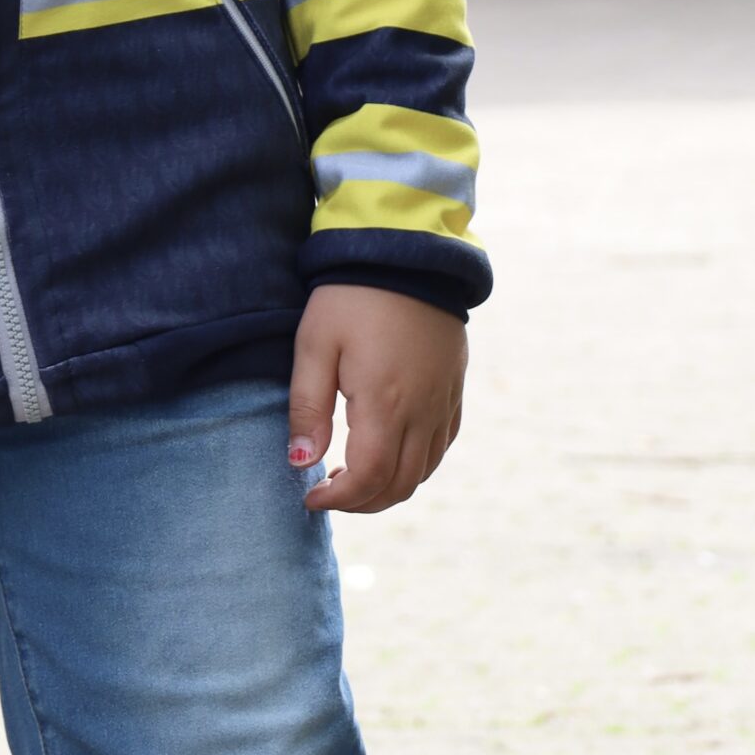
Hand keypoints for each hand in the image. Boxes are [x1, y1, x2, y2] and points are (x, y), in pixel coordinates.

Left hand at [287, 284, 466, 514]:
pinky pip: (442, 445)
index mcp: (386, 403)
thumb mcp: (314, 345)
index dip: (339, 500)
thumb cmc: (351, 297)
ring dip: (389, 487)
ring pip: (424, 471)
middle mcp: (423, 411)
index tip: (309, 498)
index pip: (368, 479)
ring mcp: (444, 401)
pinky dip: (417, 465)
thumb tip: (300, 462)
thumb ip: (306, 408)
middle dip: (361, 502)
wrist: (406, 253)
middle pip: (400, 485)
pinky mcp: (454, 389)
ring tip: (352, 476)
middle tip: (327, 491)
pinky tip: (389, 453)